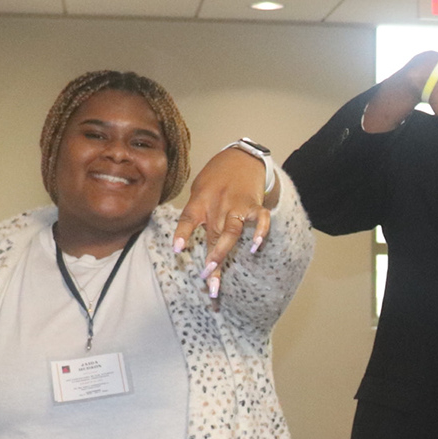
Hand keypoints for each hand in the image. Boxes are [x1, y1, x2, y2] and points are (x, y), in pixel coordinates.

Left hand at [173, 147, 276, 298]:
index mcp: (201, 200)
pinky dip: (260, 232)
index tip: (177, 250)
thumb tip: (187, 236)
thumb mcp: (199, 188)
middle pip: (212, 234)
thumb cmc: (217, 176)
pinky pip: (259, 219)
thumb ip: (196, 210)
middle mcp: (218, 204)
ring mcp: (237, 205)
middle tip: (206, 280)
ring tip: (217, 271)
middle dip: (210, 259)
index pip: (189, 218)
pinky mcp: (255, 205)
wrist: (242, 158)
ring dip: (223, 251)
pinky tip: (256, 246)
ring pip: (231, 231)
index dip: (183, 233)